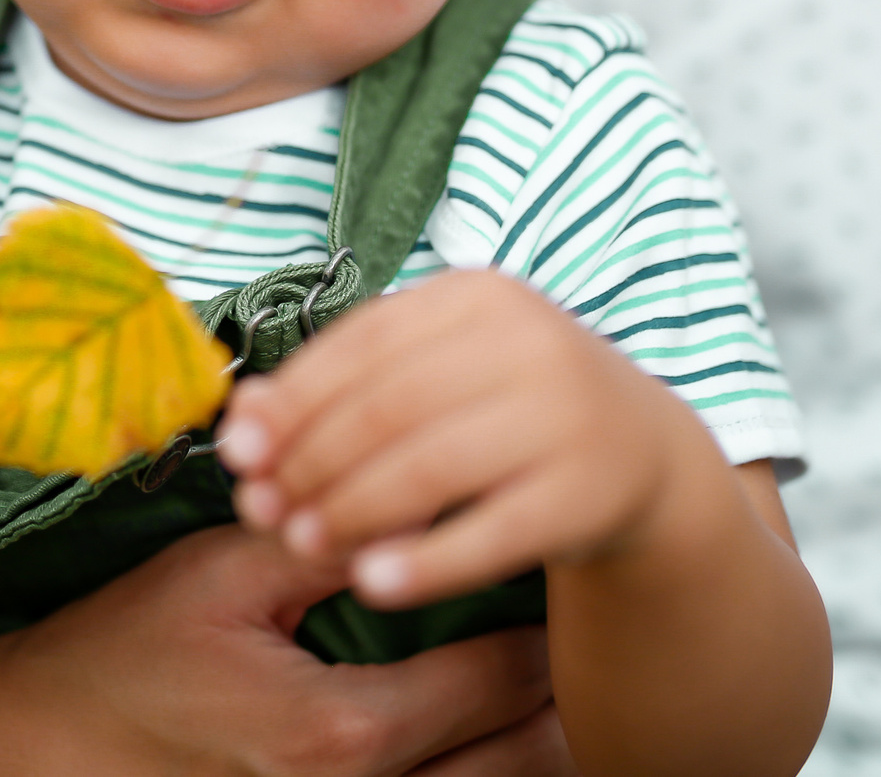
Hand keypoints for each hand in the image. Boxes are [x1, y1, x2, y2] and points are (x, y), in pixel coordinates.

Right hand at [0, 526, 566, 776]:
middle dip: (559, 689)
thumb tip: (425, 492)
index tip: (558, 555)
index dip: (544, 614)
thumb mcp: (221, 572)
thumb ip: (330, 536)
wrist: (28, 752)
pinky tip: (481, 727)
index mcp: (342, 734)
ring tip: (545, 676)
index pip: (503, 674)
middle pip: (529, 757)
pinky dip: (475, 771)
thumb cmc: (121, 653)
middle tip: (572, 618)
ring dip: (532, 739)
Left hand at [218, 269, 708, 608]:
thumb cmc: (507, 408)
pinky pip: (492, 532)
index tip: (236, 450)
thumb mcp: (438, 373)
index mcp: (479, 296)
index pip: (363, 342)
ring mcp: (567, 416)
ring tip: (300, 543)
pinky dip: (426, 561)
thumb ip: (345, 385)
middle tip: (259, 509)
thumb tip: (241, 417)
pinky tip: (372, 585)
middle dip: (312, 462)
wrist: (643, 457)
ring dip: (353, 510)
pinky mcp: (590, 492)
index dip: (293, 398)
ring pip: (432, 468)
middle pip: (390, 406)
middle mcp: (530, 342)